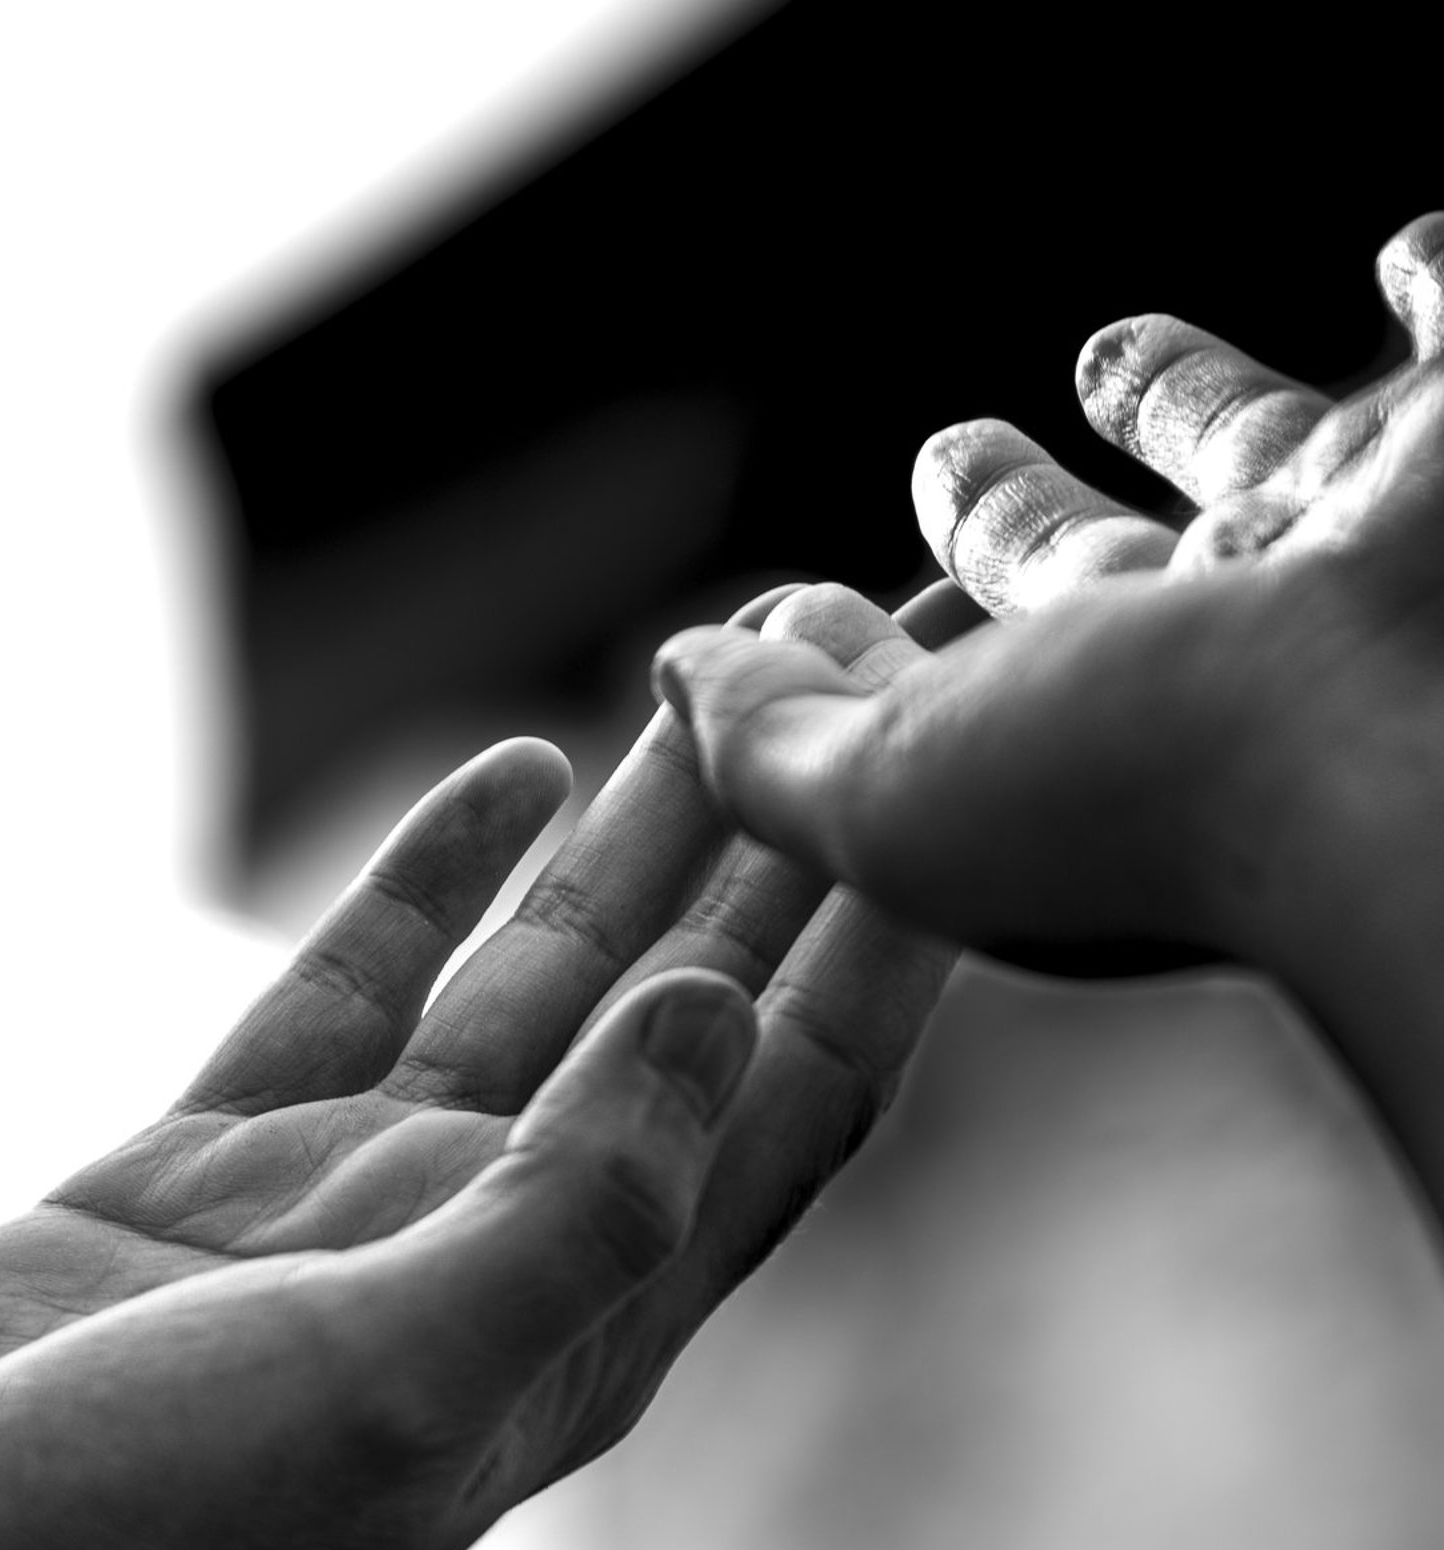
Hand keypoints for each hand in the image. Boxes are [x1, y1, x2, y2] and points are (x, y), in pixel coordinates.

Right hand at [0, 585, 952, 1549]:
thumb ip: (580, 1205)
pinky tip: (513, 763)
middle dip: (788, 843)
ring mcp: (349, 1201)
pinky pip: (361, 983)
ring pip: (538, 972)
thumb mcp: (402, 1383)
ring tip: (725, 665)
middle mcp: (492, 1248)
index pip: (793, 1102)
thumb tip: (727, 1003)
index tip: (969, 766)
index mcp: (582, 1321)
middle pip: (690, 1007)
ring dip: (642, 832)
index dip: (888, 940)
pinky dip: (437, 873)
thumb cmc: (151, 1549)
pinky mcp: (210, 1168)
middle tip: (874, 651)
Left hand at [653, 216, 1443, 1217]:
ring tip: (1109, 351)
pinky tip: (1403, 257)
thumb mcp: (898, 798)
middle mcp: (1230, 653)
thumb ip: (773, 753)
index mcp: (1087, 735)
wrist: (1426, 757)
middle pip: (1096, 567)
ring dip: (1184, 398)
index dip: (864, 648)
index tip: (789, 609)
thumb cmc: (1160, 791)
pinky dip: (1426, 293)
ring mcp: (1359, 547)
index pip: (945, 677)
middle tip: (948, 459)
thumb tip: (674, 677)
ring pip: (1258, 450)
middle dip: (1014, 521)